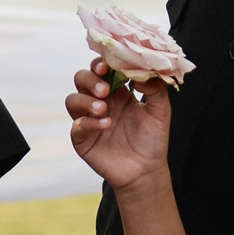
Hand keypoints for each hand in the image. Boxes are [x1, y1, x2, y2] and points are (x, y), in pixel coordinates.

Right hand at [66, 58, 172, 192]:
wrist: (147, 170)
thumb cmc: (153, 140)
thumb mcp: (160, 111)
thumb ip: (155, 88)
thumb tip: (139, 72)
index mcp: (117, 92)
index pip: (101, 69)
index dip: (100, 63)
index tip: (106, 65)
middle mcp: (100, 102)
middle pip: (81, 79)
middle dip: (89, 80)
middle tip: (104, 91)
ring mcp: (89, 119)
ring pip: (72, 100)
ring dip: (85, 101)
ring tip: (103, 110)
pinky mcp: (82, 138)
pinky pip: (76, 125)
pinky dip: (87, 122)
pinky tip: (105, 125)